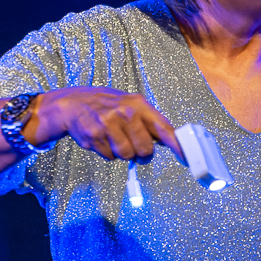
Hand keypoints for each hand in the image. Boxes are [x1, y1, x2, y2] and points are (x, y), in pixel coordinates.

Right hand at [25, 87, 184, 162]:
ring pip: (127, 155)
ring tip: (114, 138)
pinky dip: (107, 152)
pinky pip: (109, 157)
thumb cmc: (108, 106)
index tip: (186, 157)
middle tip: (132, 144)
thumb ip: (150, 122)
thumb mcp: (131, 106)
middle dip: (140, 152)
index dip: (176, 145)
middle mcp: (125, 113)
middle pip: (145, 149)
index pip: (163, 128)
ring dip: (122, 152)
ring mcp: (109, 124)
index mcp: (139, 105)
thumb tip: (173, 140)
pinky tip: (102, 138)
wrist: (74, 103)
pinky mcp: (94, 136)